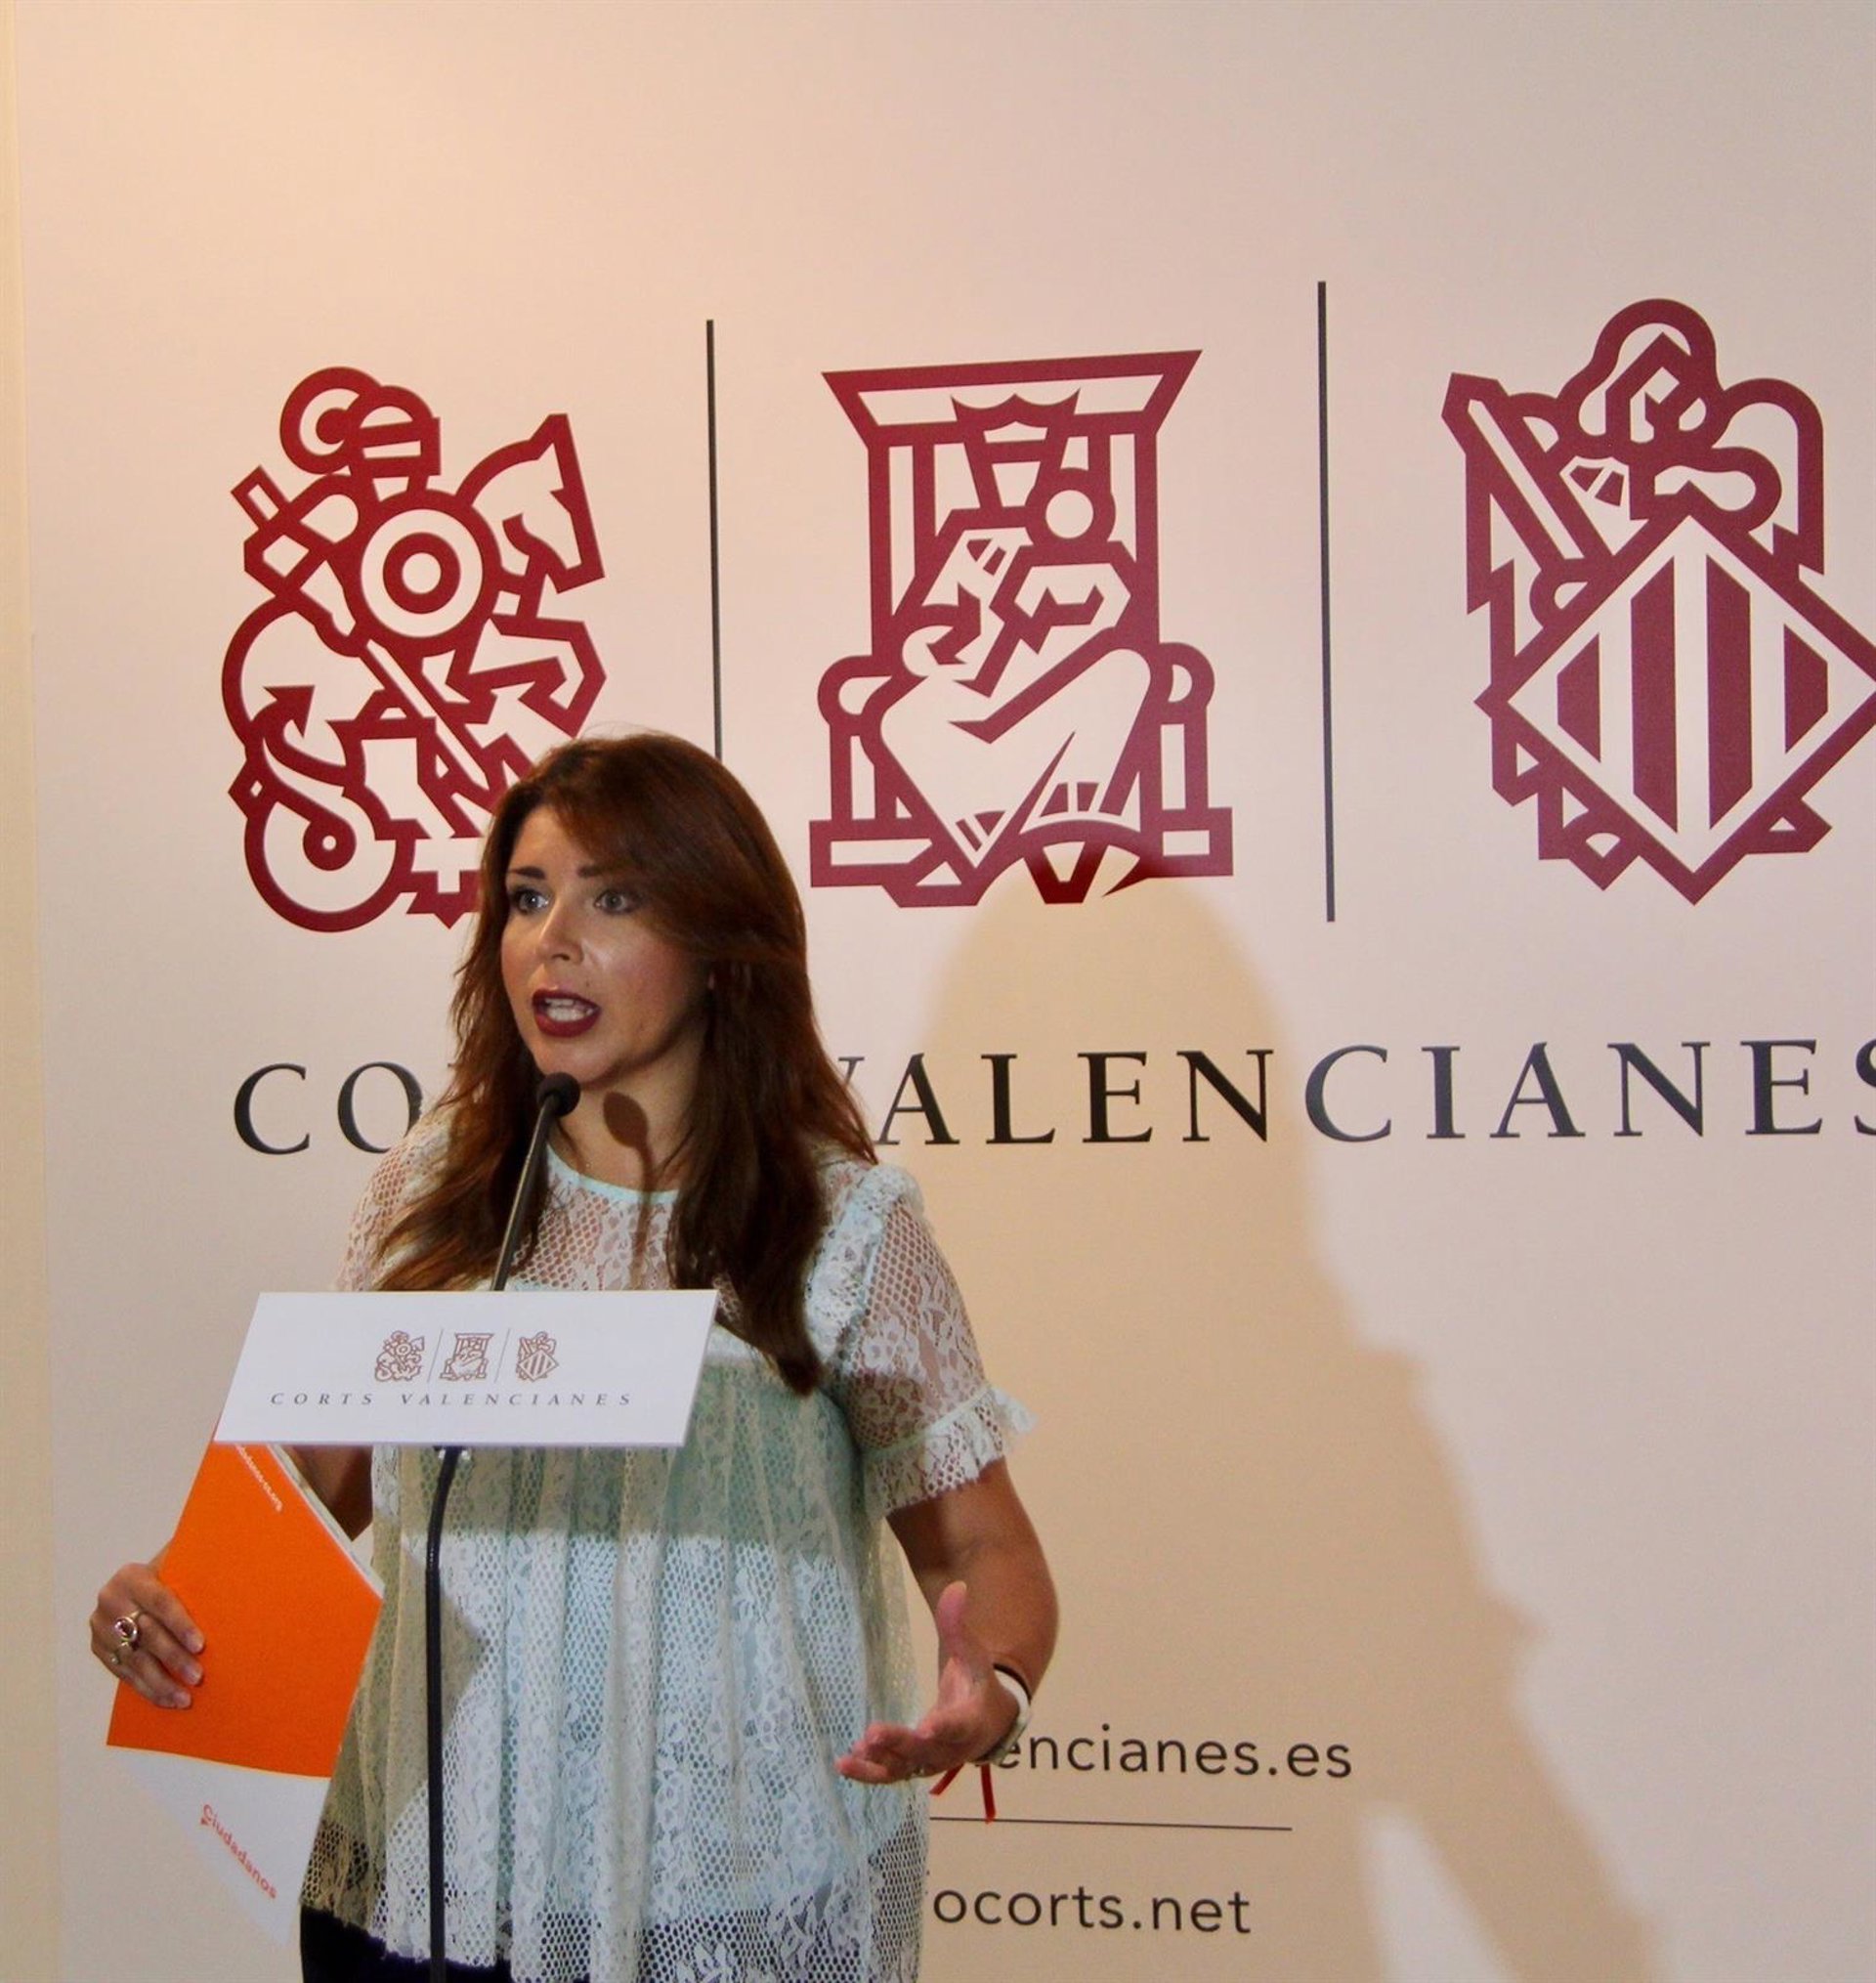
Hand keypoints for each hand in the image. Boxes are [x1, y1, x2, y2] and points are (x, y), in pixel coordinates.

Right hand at [90, 1562, 202, 1708]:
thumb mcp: (177, 1566)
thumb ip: (195, 1570)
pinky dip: (148, 1689)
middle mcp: (111, 1600)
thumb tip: (232, 1577)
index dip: (180, 1625)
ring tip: (184, 1698)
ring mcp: (102, 1627)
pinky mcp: (99, 1649)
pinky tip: (168, 1700)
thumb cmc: (168, 1576)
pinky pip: (125, 1673)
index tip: (200, 1645)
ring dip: (161, 1682)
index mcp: (132, 1577)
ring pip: (135, 1659)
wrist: (134, 1587)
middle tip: (197, 1677)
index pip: (160, 1602)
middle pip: (147, 1634)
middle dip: (173, 1658)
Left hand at [836, 1581, 1018, 1786]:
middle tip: (872, 1734)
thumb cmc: (978, 1683)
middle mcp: (951, 1749)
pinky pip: (892, 1775)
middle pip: (924, 1751)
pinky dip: (869, 1773)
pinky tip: (845, 1763)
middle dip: (899, 1744)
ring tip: (853, 1754)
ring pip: (905, 1769)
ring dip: (879, 1764)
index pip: (957, 1726)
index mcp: (970, 1720)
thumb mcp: (973, 1654)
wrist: (989, 1723)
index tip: (925, 1729)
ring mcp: (931, 1762)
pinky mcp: (914, 1767)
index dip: (942, 1728)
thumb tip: (957, 1587)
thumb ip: (959, 1626)